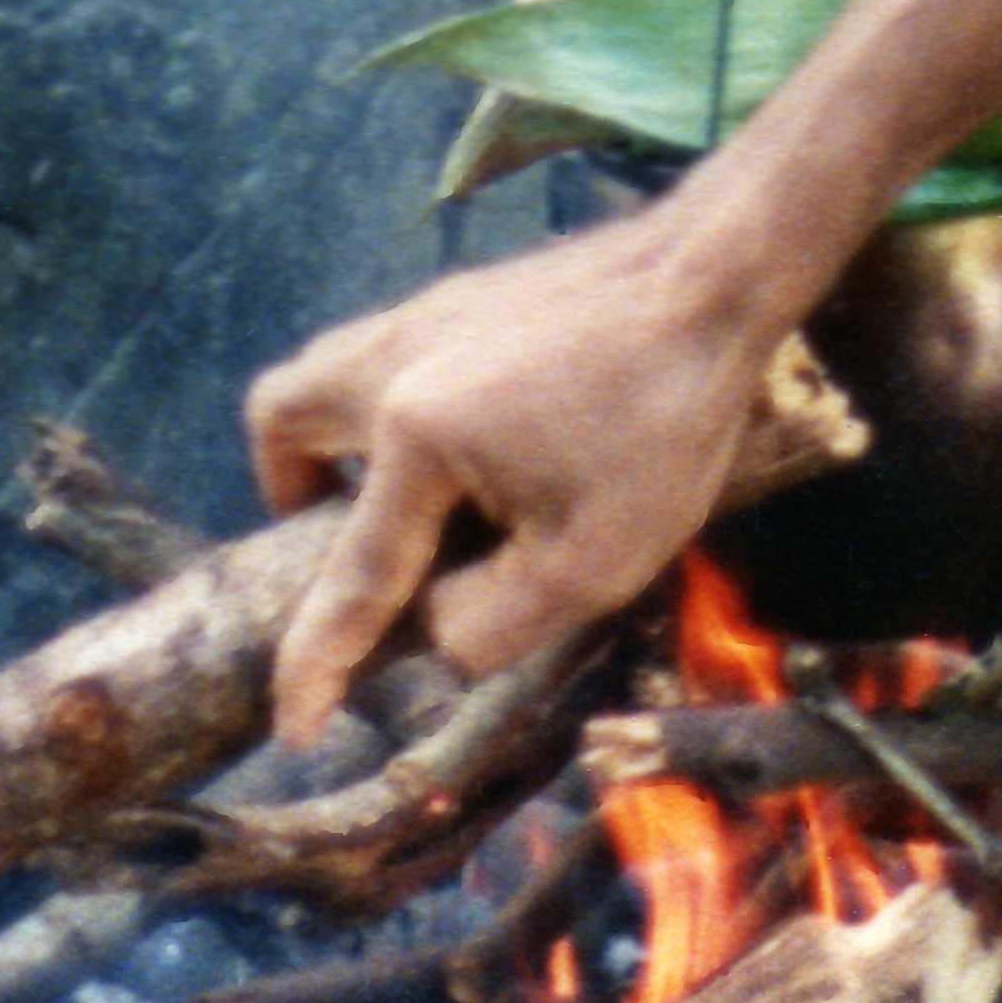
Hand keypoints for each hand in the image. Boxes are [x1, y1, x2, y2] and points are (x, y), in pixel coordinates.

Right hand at [245, 204, 802, 743]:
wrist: (719, 274)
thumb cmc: (665, 417)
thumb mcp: (593, 563)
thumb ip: (490, 622)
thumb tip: (435, 636)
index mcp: (414, 435)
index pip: (351, 577)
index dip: (318, 664)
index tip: (294, 728)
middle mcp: (393, 362)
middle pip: (282, 421)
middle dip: (290, 495)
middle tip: (345, 542)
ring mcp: (427, 311)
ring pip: (326, 372)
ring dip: (335, 443)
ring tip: (410, 498)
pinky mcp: (467, 292)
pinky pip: (387, 353)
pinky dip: (393, 407)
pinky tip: (480, 441)